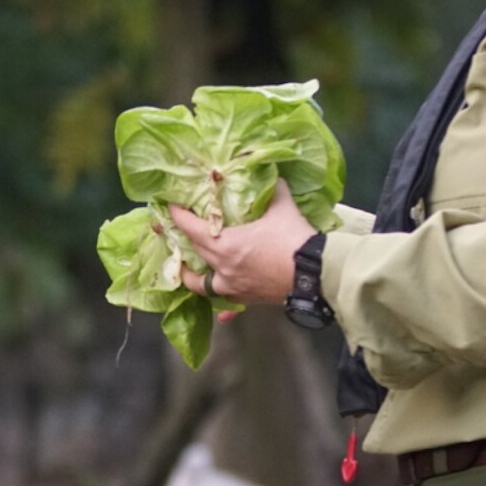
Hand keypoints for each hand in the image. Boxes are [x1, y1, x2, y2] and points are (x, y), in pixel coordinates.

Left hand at [168, 179, 313, 306]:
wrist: (315, 274)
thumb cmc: (294, 240)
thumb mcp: (282, 207)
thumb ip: (272, 189)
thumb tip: (270, 171)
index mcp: (225, 245)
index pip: (192, 229)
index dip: (178, 216)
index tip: (170, 208)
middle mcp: (223, 269)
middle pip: (196, 253)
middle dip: (186, 239)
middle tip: (182, 229)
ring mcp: (233, 287)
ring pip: (203, 284)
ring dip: (194, 276)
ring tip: (189, 269)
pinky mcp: (247, 299)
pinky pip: (227, 302)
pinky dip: (222, 306)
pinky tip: (222, 314)